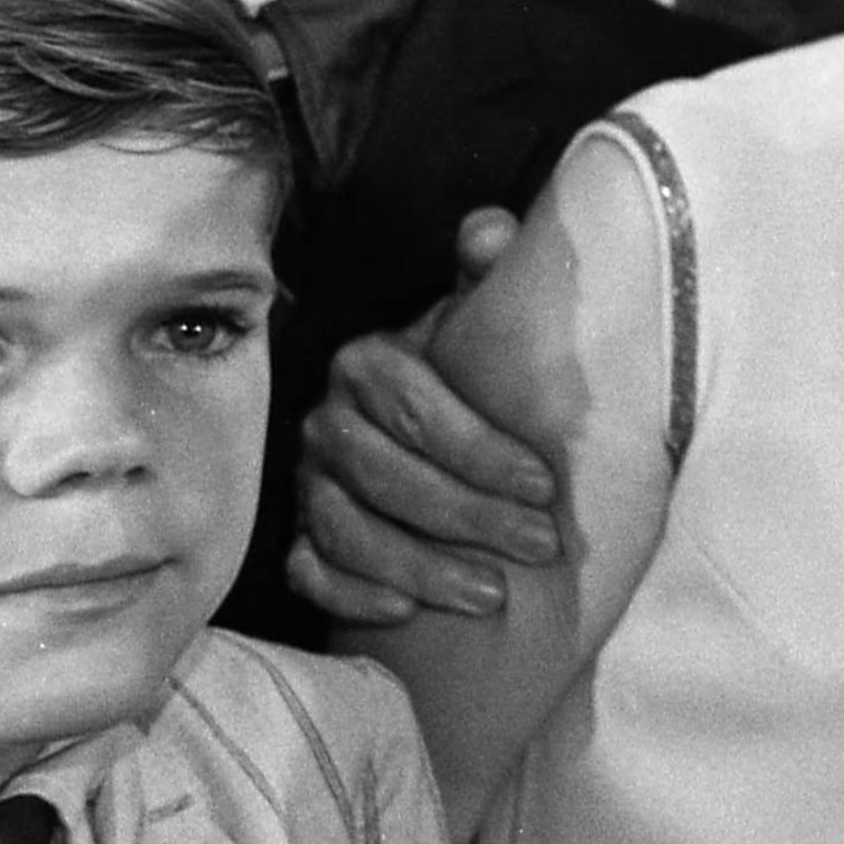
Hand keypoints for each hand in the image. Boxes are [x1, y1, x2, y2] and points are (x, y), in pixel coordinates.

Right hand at [285, 208, 559, 625]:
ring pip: (349, 529)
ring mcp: (306, 484)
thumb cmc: (462, 371)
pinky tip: (404, 614)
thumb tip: (490, 229)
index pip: (417, 409)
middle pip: (387, 476)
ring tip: (493, 594)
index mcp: (366, 363)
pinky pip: (309, 571)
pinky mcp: (296, 537)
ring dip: (422, 566)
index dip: (482, 450)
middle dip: (468, 516)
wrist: (418, 424)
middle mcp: (325, 422)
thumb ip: (485, 271)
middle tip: (540, 545)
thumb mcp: (475, 318)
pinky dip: (352, 594)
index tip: (547, 484)